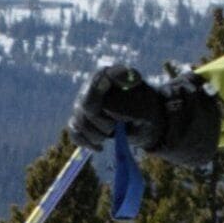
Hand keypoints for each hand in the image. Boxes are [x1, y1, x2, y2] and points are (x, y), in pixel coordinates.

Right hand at [67, 64, 223, 161]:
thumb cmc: (148, 110)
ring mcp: (84, 103)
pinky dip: (86, 142)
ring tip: (113, 135)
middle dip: (102, 122)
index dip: (104, 85)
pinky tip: (99, 147)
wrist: (146, 122)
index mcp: (111, 75)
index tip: (122, 91)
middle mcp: (93, 86)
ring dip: (97, 134)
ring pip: (79, 120)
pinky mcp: (80, 119)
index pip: (100, 77)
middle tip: (117, 127)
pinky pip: (75, 132)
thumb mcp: (144, 109)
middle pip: (86, 105)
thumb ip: (126, 108)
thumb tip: (109, 113)